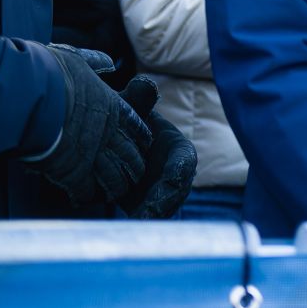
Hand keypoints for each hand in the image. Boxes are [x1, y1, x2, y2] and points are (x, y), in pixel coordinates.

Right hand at [29, 44, 150, 205]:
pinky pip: (86, 192)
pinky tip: (86, 200)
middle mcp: (108, 132)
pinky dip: (87, 197)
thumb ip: (94, 62)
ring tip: (115, 193)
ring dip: (116, 186)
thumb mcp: (77, 59)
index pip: (136, 126)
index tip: (144, 145)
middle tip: (135, 174)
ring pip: (115, 178)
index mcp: (111, 106)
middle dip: (133, 166)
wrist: (33, 95)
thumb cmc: (52, 73)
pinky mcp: (73, 173)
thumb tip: (109, 61)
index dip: (141, 137)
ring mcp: (93, 155)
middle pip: (131, 155)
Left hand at [118, 77, 198, 218]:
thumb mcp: (134, 111)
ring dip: (153, 215)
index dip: (180, 171)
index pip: (185, 162)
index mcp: (179, 152)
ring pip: (164, 208)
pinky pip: (148, 218)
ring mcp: (163, 195)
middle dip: (165, 201)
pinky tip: (129, 225)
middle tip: (150, 210)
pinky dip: (141, 221)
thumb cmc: (132, 124)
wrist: (121, 147)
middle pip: (176, 192)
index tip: (173, 178)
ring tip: (139, 221)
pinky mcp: (147, 208)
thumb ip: (139, 99)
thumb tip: (144, 82)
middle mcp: (175, 176)